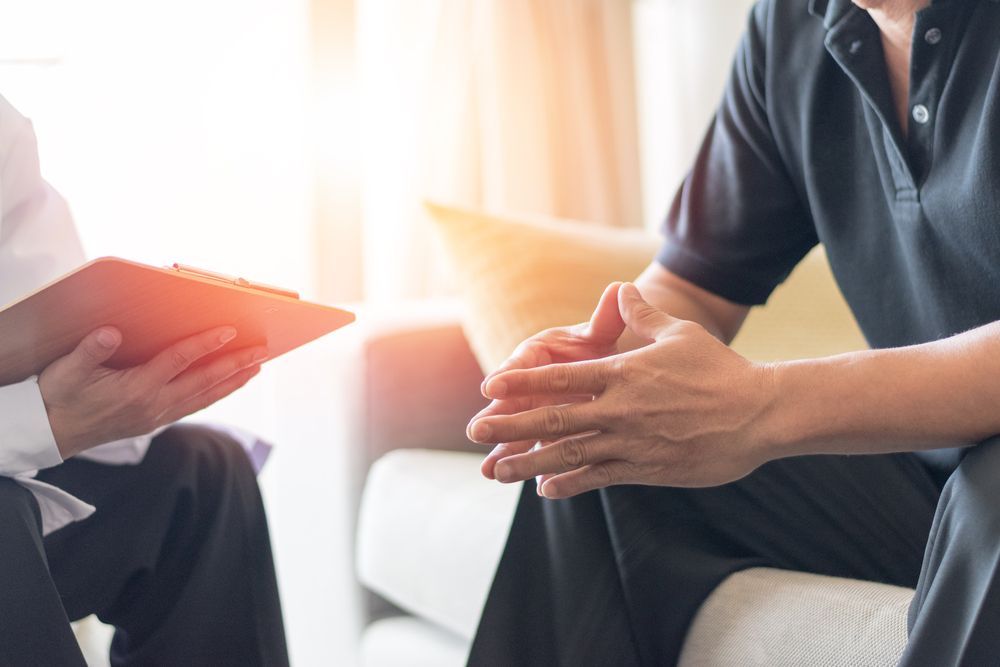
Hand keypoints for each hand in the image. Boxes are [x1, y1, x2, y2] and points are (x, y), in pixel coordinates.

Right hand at [39, 326, 266, 457]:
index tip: (229, 330)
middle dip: (235, 365)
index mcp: (135, 389)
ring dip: (233, 382)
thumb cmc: (58, 397)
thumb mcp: (65, 372)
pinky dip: (216, 393)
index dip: (205, 345)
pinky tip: (229, 383)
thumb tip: (109, 333)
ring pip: (205, 397)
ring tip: (257, 367)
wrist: (52, 432)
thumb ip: (89, 351)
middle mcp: (153, 405)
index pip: (179, 362)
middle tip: (263, 351)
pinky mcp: (156, 421)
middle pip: (204, 382)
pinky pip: (195, 405)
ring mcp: (157, 416)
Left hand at [467, 283, 776, 496]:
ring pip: (569, 454)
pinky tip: (544, 489)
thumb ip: (642, 314)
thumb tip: (621, 288)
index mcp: (623, 374)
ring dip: (528, 463)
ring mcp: (631, 443)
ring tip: (496, 470)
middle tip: (475, 431)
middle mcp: (619, 410)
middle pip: (553, 419)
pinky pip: (600, 478)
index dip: (521, 383)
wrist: (759, 414)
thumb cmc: (719, 370)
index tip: (488, 388)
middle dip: (509, 425)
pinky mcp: (647, 470)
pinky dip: (570, 483)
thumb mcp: (679, 333)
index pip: (560, 379)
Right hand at [470, 282, 626, 478]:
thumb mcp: (601, 332)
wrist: (610, 369)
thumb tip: (619, 290)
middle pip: (511, 404)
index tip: (491, 387)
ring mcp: (538, 413)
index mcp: (538, 355)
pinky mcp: (548, 436)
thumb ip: (606, 318)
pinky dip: (538, 468)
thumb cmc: (599, 345)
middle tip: (477, 432)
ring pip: (520, 434)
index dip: (507, 375)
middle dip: (496, 420)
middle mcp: (531, 385)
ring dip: (506, 452)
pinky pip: (542, 453)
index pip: (520, 364)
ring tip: (489, 472)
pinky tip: (535, 486)